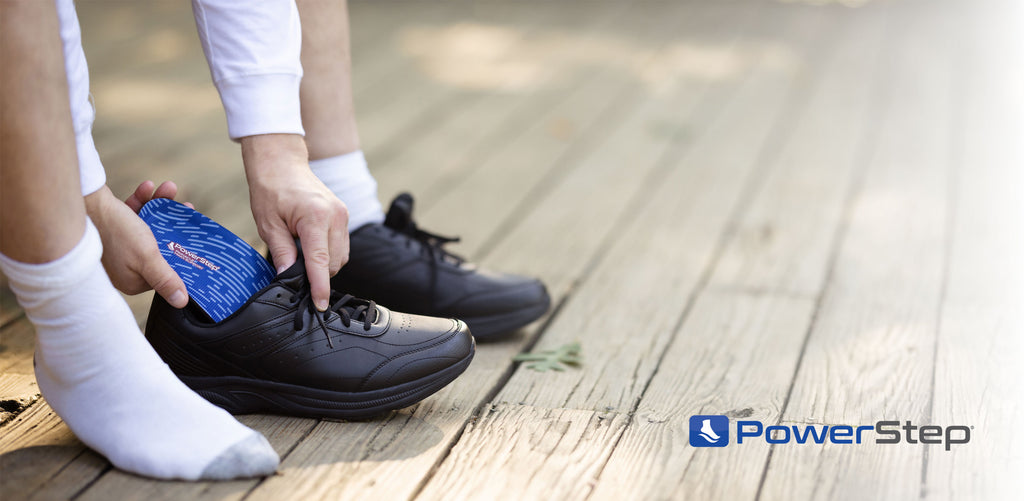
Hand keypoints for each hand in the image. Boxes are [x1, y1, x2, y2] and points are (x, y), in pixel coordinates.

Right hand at [85, 182, 188, 307]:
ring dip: (159, 206)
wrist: (82, 201)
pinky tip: (147, 187)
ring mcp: (115, 246)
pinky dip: (141, 201)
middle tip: (185, 207)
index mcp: (131, 280)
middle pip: (158, 245)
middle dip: (172, 224)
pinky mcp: (109, 228)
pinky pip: (132, 215)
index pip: (164, 270)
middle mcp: (123, 266)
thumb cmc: (114, 232)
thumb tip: (180, 302)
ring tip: (168, 188)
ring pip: (147, 226)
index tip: (194, 238)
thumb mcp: (146, 256)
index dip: (180, 253)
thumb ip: (165, 278)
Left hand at [240, 134, 348, 310]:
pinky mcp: (343, 214)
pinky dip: (329, 254)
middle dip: (319, 274)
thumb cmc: (271, 189)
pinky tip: (312, 249)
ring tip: (301, 257)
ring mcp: (342, 214)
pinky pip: (342, 245)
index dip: (320, 287)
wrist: (282, 162)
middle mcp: (335, 215)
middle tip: (295, 275)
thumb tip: (288, 276)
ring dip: (325, 265)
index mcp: (315, 217)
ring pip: (341, 256)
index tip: (320, 305)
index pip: (320, 261)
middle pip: (334, 262)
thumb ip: (282, 251)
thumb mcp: (268, 223)